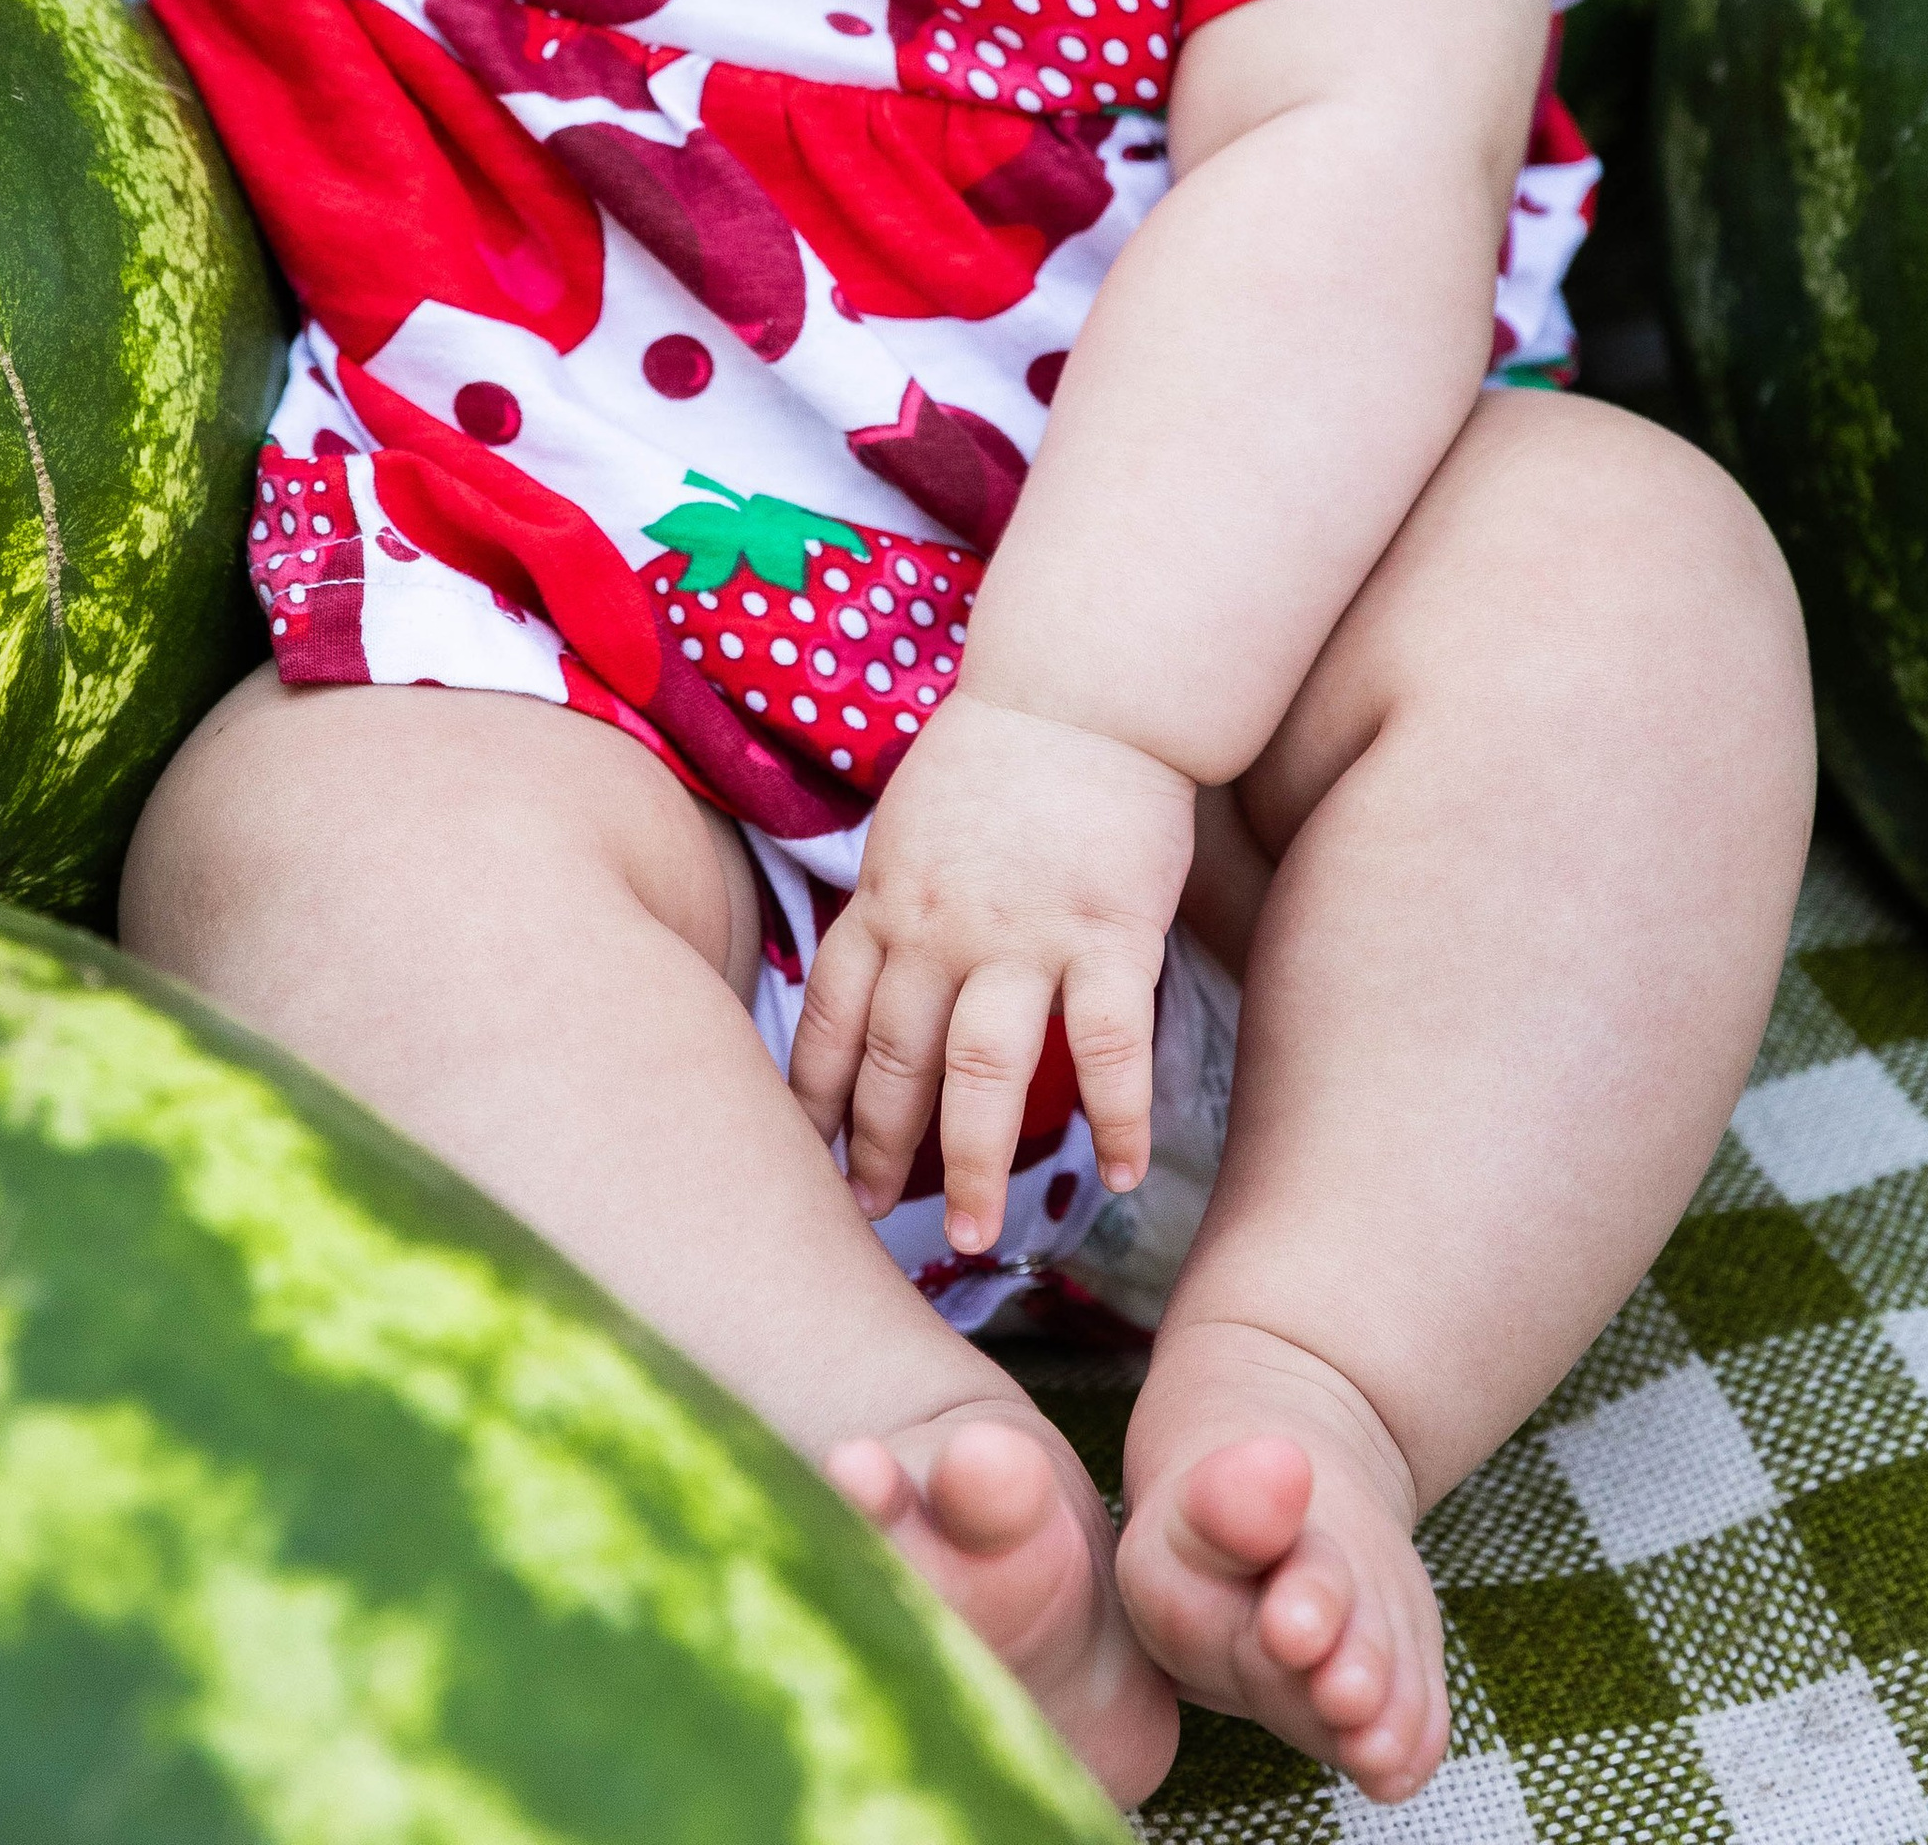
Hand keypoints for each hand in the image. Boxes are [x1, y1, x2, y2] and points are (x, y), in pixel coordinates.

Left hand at [788, 691, 1194, 1257]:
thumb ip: (891, 900)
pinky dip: (1117, 1119)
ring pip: (986, 1072)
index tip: (802, 1158)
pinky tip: (1124, 1176)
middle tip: (868, 1220)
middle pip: (896, 1060)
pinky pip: (1108, 1047)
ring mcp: (1025, 934)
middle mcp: (941, 927)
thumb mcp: (909, 823)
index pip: (831, 1017)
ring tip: (974, 1239)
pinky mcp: (1108, 932)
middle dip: (877, 1151)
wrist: (1086, 687)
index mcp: (886, 899)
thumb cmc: (999, 755)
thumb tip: (872, 970)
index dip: (813, 1097)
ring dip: (976, 1163)